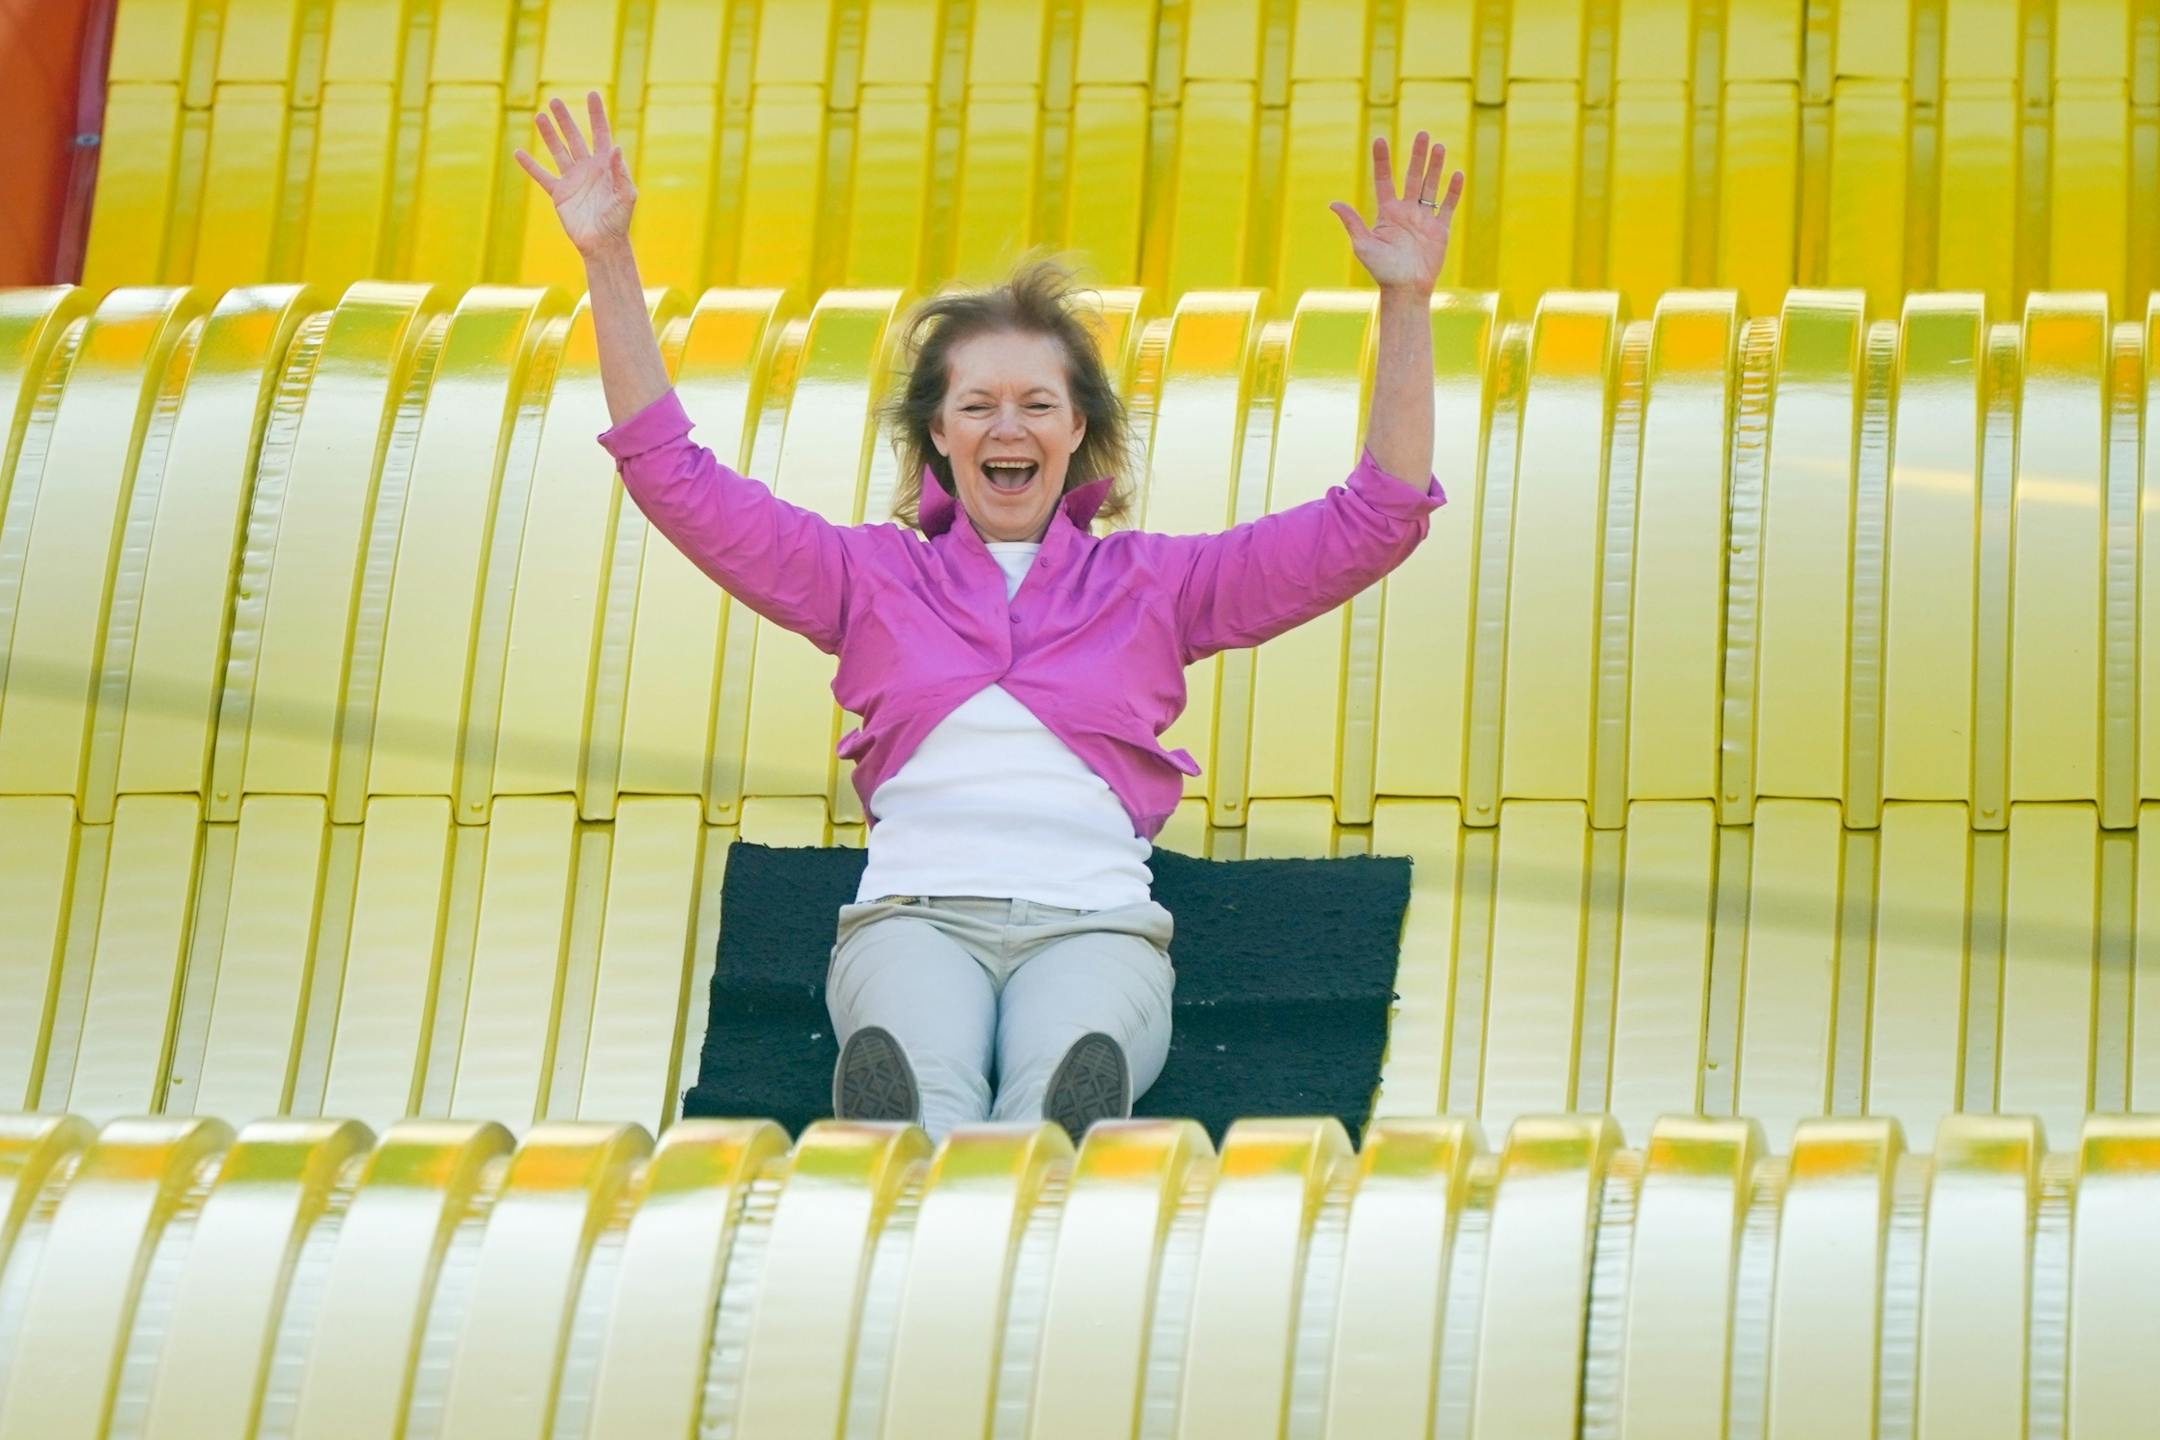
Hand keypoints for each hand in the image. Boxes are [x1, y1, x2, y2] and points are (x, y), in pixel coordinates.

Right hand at [515, 91, 636, 256]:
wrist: (603, 243)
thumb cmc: (619, 220)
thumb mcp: (625, 195)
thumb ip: (620, 172)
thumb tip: (615, 147)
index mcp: (606, 165)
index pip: (601, 133)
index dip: (597, 114)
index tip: (592, 94)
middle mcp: (588, 168)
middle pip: (575, 137)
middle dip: (565, 119)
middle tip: (555, 100)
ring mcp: (572, 179)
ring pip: (558, 151)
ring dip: (549, 134)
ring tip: (539, 116)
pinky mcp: (559, 194)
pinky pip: (542, 176)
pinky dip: (530, 166)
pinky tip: (518, 152)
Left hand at [1330, 132, 1463, 294]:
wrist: (1406, 289)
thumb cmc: (1382, 271)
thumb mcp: (1363, 245)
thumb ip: (1353, 222)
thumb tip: (1333, 203)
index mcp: (1387, 213)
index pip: (1385, 180)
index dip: (1382, 160)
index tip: (1380, 139)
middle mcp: (1406, 212)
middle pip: (1412, 177)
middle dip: (1417, 155)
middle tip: (1422, 133)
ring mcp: (1424, 219)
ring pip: (1431, 186)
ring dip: (1435, 166)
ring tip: (1439, 146)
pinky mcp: (1440, 229)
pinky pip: (1447, 206)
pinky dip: (1452, 191)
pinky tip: (1457, 174)